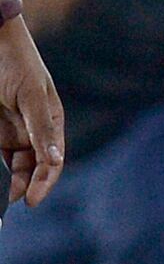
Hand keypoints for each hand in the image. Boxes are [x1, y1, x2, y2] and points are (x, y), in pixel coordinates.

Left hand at [0, 14, 61, 208]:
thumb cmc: (17, 63)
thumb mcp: (31, 94)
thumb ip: (42, 127)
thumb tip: (56, 160)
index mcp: (50, 120)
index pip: (52, 159)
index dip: (44, 181)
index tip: (30, 200)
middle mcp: (32, 129)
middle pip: (30, 168)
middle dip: (21, 186)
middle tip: (8, 201)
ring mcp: (10, 131)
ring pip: (10, 166)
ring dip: (6, 181)